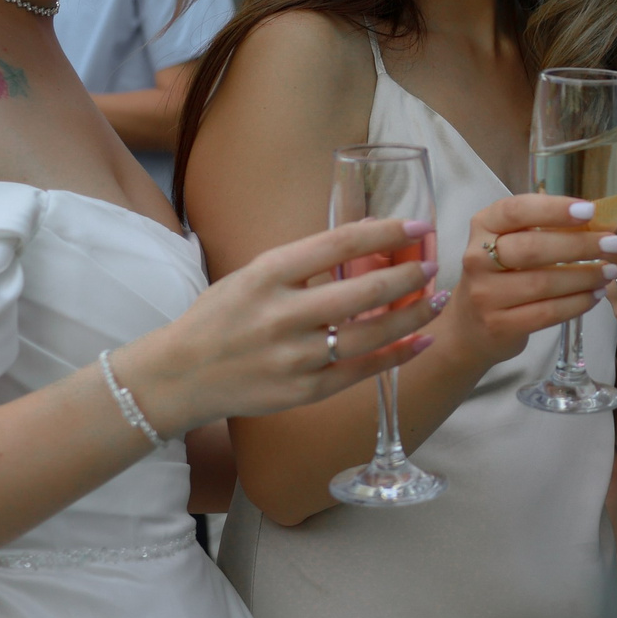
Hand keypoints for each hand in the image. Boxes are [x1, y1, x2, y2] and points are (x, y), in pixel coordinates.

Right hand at [120, 218, 440, 432]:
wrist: (180, 376)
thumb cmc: (220, 318)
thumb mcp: (252, 275)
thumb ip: (302, 262)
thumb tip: (365, 240)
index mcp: (268, 274)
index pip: (340, 244)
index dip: (386, 232)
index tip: (417, 226)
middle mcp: (283, 314)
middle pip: (364, 291)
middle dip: (409, 275)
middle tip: (432, 265)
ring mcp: (295, 357)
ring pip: (371, 334)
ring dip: (412, 315)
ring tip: (436, 300)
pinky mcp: (303, 391)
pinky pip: (361, 371)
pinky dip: (396, 355)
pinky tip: (419, 340)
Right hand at [453, 192, 616, 364]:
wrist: (470, 326)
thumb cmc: (504, 272)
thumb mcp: (515, 240)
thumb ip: (554, 223)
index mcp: (484, 225)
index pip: (516, 210)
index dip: (553, 209)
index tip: (589, 210)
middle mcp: (477, 257)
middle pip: (532, 248)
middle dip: (578, 245)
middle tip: (613, 244)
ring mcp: (485, 294)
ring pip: (542, 283)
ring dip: (583, 277)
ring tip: (610, 271)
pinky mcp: (499, 325)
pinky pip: (546, 313)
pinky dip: (577, 303)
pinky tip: (595, 295)